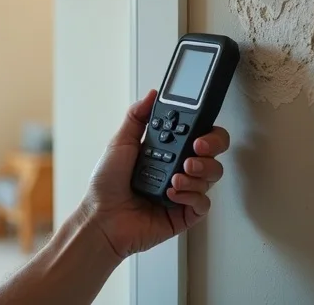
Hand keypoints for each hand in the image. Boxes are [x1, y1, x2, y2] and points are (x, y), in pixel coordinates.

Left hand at [80, 89, 230, 258]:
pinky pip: (203, 203)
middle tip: (195, 149)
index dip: (205, 131)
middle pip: (212, 154)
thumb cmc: (106, 184)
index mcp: (167, 152)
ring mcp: (183, 192)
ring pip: (211, 176)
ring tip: (176, 176)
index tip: (197, 131)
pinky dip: (191, 196)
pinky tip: (172, 194)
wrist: (101, 218)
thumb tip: (152, 95)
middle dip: (211, 148)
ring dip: (198, 172)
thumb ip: (137, 117)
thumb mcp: (119, 143)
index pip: (198, 135)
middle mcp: (178, 170)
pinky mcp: (185, 214)